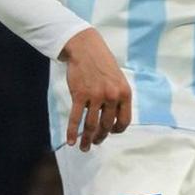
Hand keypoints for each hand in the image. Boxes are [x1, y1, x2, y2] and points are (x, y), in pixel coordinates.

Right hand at [59, 28, 131, 150]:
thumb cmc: (102, 63)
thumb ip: (118, 98)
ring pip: (91, 125)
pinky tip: (70, 141)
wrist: (86, 47)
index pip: (124, 121)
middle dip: (100, 137)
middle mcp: (112, 96)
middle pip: (106, 125)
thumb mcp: (117, 79)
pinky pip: (76, 118)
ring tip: (84, 147)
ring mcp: (95, 96)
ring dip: (87, 139)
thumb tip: (112, 121)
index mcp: (124, 93)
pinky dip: (72, 132)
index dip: (116, 130)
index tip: (109, 132)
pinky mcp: (80, 94)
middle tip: (95, 142)